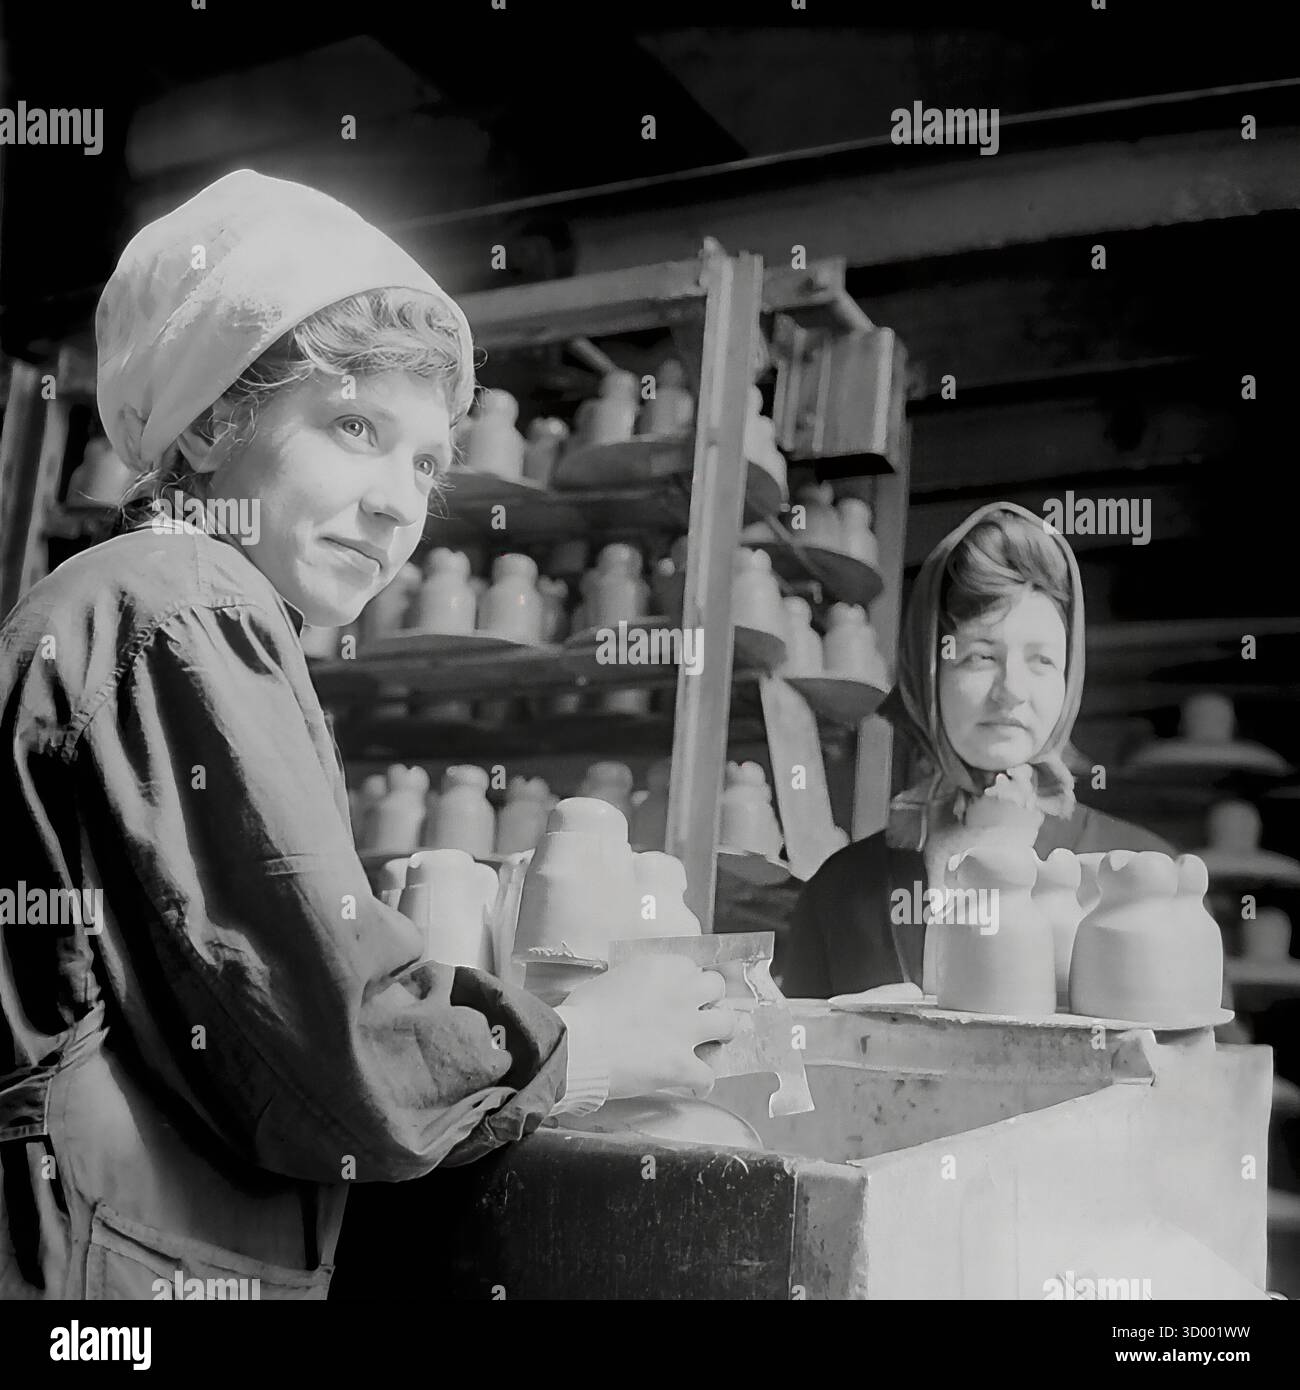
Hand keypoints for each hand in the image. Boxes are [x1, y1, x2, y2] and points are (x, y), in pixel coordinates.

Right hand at [556, 955, 736, 1100]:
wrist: (577, 1047)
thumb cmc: (583, 1013)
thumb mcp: (612, 980)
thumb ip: (636, 983)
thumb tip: (640, 993)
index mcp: (662, 969)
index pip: (690, 967)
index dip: (686, 982)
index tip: (679, 993)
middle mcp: (682, 993)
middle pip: (717, 988)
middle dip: (711, 1000)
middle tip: (700, 1013)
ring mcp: (686, 1029)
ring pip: (728, 1025)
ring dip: (721, 1035)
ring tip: (711, 1044)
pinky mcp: (682, 1064)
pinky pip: (708, 1075)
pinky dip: (703, 1082)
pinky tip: (696, 1085)